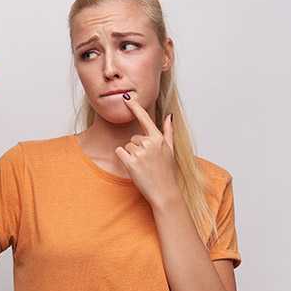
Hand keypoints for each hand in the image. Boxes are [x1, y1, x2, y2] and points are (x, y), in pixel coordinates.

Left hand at [115, 92, 178, 206]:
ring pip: (127, 146)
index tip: (127, 97)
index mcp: (159, 138)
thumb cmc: (167, 172)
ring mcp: (140, 153)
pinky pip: (120, 152)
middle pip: (133, 138)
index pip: (145, 118)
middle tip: (147, 162)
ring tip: (143, 166)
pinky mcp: (131, 162)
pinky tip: (134, 168)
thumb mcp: (171, 150)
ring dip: (131, 156)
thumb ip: (168, 131)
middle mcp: (150, 143)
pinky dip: (123, 159)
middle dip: (137, 149)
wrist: (165, 193)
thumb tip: (170, 116)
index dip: (135, 107)